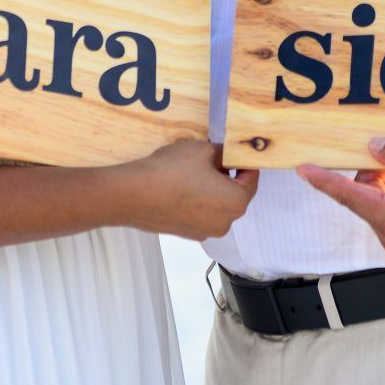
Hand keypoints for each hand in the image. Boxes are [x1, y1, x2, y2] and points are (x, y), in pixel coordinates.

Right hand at [114, 139, 257, 241]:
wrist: (133, 195)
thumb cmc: (172, 171)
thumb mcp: (203, 150)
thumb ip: (223, 153)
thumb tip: (227, 155)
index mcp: (236, 202)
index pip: (251, 180)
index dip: (245, 162)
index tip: (236, 151)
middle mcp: (225, 223)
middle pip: (235, 195)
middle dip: (228, 176)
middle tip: (212, 157)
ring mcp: (204, 232)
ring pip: (217, 205)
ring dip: (212, 189)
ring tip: (193, 170)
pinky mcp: (186, 234)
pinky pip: (200, 213)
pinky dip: (198, 200)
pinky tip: (181, 185)